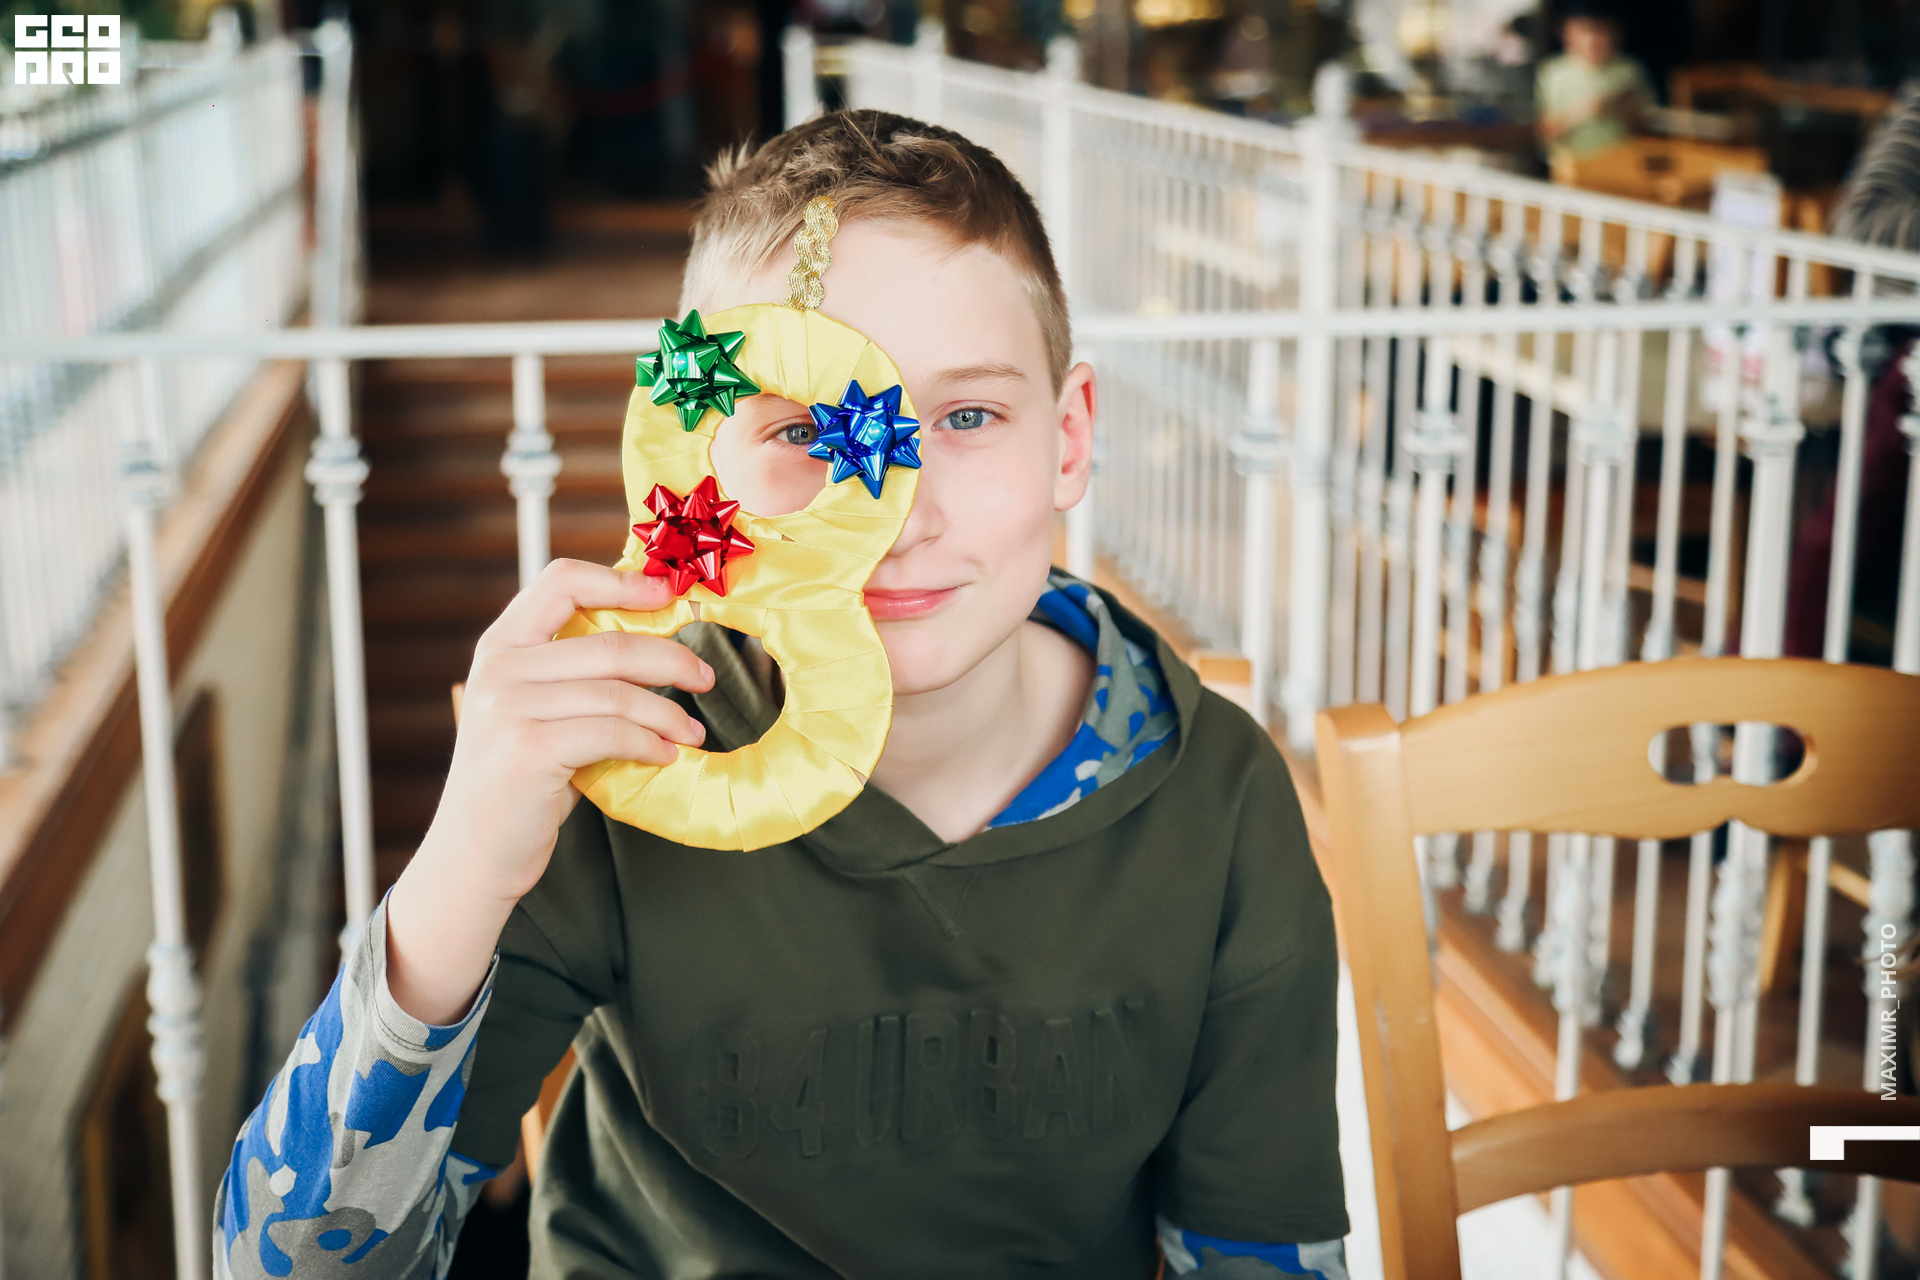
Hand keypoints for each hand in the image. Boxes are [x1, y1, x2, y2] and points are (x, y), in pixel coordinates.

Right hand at [385, 560, 713, 1024]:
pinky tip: (665, 755)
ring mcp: (510, 707)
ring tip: (691, 732)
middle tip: (704, 678)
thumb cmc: (519, 783)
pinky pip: (613, 732)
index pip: (561, 581)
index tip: (668, 594)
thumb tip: (659, 650)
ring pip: (618, 692)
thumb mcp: (537, 713)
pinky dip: (650, 743)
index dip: (621, 580)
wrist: (473, 854)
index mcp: (502, 646)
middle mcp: (501, 667)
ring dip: (668, 712)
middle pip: (609, 642)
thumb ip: (576, 678)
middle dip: (671, 657)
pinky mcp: (528, 748)